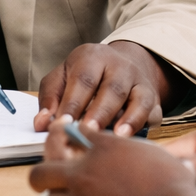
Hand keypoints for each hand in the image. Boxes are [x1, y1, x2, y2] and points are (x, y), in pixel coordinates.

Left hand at [29, 119, 195, 195]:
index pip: (64, 136)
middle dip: (41, 171)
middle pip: (41, 173)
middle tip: (46, 174)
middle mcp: (82, 175)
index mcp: (98, 150)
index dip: (57, 133)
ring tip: (62, 195)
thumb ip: (112, 141)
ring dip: (54, 195)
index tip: (59, 134)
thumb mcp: (141, 147)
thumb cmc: (164, 178)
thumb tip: (91, 137)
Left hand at [34, 41, 179, 136]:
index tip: (63, 124)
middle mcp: (120, 65)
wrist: (121, 65)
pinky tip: (129, 138)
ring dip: (126, 119)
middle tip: (87, 132)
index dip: (73, 102)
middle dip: (99, 112)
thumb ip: (50, 98)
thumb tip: (42, 124)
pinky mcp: (152, 97)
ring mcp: (139, 80)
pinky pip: (151, 111)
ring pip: (137, 98)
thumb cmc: (85, 76)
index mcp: (92, 57)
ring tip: (114, 137)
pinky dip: (141, 124)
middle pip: (112, 88)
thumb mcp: (63, 77)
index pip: (83, 78)